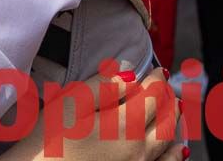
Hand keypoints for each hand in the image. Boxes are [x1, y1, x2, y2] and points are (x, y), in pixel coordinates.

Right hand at [18, 67, 183, 160]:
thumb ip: (104, 86)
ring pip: (169, 146)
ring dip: (175, 124)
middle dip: (169, 100)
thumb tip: (130, 72)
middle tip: (166, 87)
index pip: (153, 96)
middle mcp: (138, 151)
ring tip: (175, 111)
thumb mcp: (71, 104)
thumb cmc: (47, 142)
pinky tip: (175, 150)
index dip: (157, 79)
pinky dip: (173, 155)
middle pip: (167, 121)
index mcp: (125, 127)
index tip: (157, 70)